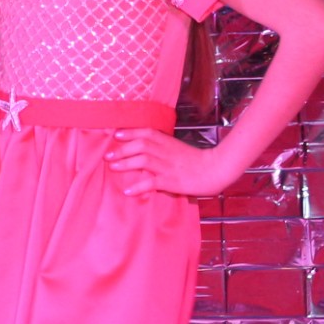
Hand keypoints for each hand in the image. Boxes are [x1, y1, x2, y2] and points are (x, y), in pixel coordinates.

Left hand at [106, 129, 239, 197]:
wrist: (215, 169)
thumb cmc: (196, 160)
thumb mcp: (178, 149)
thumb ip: (163, 147)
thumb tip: (145, 149)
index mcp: (168, 142)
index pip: (147, 133)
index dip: (130, 132)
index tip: (116, 134)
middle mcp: (166, 152)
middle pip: (141, 145)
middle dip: (122, 149)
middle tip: (108, 155)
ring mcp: (168, 166)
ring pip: (143, 161)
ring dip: (126, 163)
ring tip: (113, 167)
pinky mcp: (172, 181)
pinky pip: (152, 182)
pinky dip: (138, 186)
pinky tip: (128, 190)